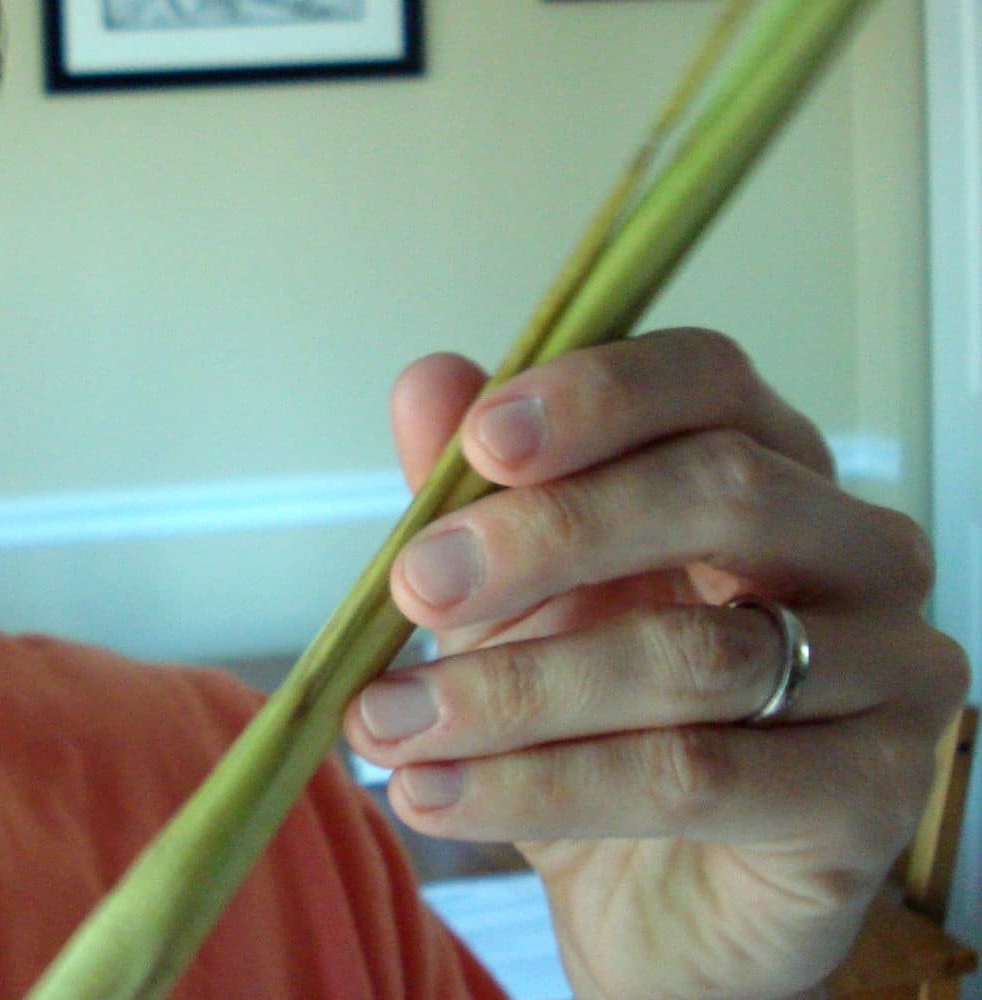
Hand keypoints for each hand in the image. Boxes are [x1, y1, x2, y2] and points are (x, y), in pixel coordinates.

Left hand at [343, 328, 970, 999]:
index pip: (711, 380)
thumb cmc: (598, 718)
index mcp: (771, 462)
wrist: (652, 900)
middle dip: (547, 532)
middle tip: (416, 585)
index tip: (478, 441)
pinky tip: (439, 794)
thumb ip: (472, 491)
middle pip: (721, 490)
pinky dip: (543, 786)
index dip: (597, 396)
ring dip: (515, 690)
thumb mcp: (509, 598)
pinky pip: (698, 777)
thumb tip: (427, 382)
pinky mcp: (878, 792)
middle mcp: (857, 549)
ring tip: (387, 724)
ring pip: (694, 652)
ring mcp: (891, 669)